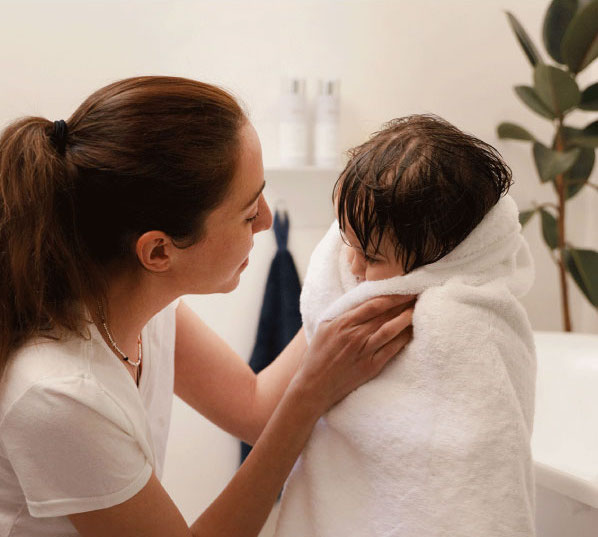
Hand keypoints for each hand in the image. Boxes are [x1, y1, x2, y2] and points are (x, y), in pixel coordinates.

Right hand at [292, 294, 414, 415]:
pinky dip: (404, 338)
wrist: (314, 386)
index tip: (404, 287)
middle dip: (403, 302)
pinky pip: (392, 349)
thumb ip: (343, 313)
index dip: (392, 295)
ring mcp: (364, 352)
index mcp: (343, 323)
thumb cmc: (318, 354)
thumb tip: (363, 299)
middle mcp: (355, 335)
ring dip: (407, 318)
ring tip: (417, 308)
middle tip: (417, 293)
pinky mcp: (371, 367)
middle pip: (385, 314)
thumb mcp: (325, 327)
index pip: (374, 304)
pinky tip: (412, 331)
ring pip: (391, 330)